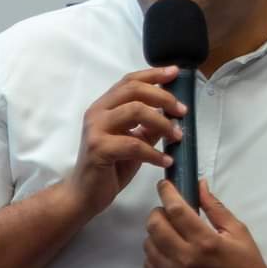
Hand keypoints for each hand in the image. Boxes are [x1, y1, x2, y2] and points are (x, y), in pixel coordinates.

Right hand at [69, 67, 185, 221]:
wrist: (85, 194)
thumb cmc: (109, 167)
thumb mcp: (134, 141)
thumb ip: (148, 126)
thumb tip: (172, 113)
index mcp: (104, 106)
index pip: (129, 81)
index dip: (153, 75)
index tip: (175, 73)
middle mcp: (97, 112)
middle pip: (134, 90)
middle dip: (163, 97)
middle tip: (182, 110)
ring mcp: (96, 129)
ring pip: (135, 111)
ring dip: (162, 122)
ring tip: (177, 136)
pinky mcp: (98, 149)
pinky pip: (134, 145)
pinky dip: (155, 153)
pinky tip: (166, 161)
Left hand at [144, 179, 266, 267]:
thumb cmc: (248, 266)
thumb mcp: (238, 232)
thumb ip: (215, 207)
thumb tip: (199, 184)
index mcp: (206, 242)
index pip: (175, 209)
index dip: (167, 192)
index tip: (165, 185)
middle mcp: (186, 260)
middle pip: (155, 225)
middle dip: (158, 211)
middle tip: (169, 210)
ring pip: (148, 244)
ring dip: (155, 232)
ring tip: (171, 231)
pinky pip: (149, 265)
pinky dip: (154, 252)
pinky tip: (169, 250)